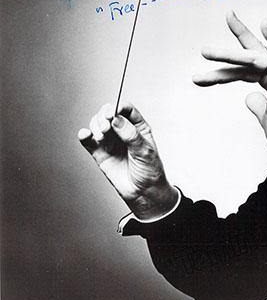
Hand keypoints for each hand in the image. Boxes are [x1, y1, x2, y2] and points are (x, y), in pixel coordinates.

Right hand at [77, 102, 178, 219]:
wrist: (144, 193)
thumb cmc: (150, 170)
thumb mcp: (145, 151)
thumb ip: (130, 134)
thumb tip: (116, 119)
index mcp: (138, 127)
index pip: (126, 109)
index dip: (117, 107)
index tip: (112, 112)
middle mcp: (123, 131)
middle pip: (108, 114)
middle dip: (104, 116)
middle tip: (106, 127)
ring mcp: (111, 141)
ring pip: (97, 124)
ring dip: (96, 126)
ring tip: (102, 136)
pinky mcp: (100, 153)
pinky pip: (89, 141)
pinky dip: (84, 135)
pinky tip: (85, 134)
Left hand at [193, 10, 266, 159]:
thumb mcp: (266, 120)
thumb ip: (258, 107)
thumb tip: (249, 98)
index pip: (243, 71)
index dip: (223, 70)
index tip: (204, 67)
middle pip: (246, 59)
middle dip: (224, 53)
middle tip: (203, 49)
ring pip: (254, 58)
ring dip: (229, 55)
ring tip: (206, 53)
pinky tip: (265, 24)